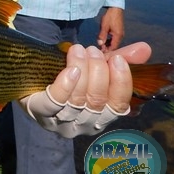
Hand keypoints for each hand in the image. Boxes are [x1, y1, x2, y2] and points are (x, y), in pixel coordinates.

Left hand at [18, 42, 150, 137]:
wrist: (29, 78)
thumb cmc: (68, 77)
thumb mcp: (94, 68)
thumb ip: (118, 60)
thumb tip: (144, 48)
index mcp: (100, 116)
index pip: (118, 106)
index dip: (121, 83)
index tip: (117, 58)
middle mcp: (82, 124)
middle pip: (97, 102)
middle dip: (98, 72)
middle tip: (91, 50)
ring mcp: (59, 121)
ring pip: (77, 100)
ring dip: (82, 70)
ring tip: (78, 50)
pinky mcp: (39, 112)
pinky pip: (54, 102)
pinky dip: (65, 85)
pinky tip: (71, 70)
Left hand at [97, 6, 124, 50]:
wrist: (115, 9)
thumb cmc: (110, 17)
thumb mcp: (104, 26)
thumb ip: (102, 36)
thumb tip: (100, 44)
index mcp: (118, 36)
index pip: (113, 47)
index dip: (107, 51)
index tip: (101, 53)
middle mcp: (121, 36)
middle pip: (114, 46)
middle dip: (107, 49)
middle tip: (99, 50)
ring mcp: (121, 34)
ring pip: (114, 43)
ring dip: (108, 45)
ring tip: (101, 45)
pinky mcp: (119, 31)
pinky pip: (115, 39)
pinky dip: (110, 41)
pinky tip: (104, 40)